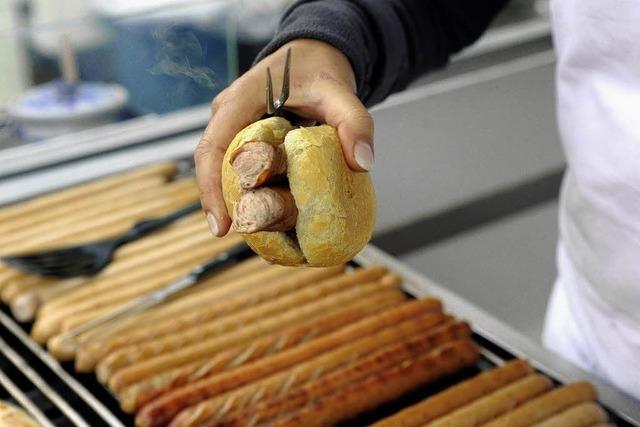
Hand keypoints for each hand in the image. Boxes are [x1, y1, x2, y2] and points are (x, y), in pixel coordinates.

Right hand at [195, 39, 374, 236]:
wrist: (315, 54)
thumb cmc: (319, 69)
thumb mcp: (339, 92)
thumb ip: (354, 123)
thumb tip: (362, 163)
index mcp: (238, 102)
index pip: (211, 149)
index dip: (211, 189)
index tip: (223, 227)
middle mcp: (228, 117)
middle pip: (215, 168)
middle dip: (227, 205)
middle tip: (250, 237)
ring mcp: (234, 129)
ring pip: (227, 172)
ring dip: (241, 202)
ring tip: (263, 236)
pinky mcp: (246, 139)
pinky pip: (243, 169)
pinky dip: (255, 192)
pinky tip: (273, 216)